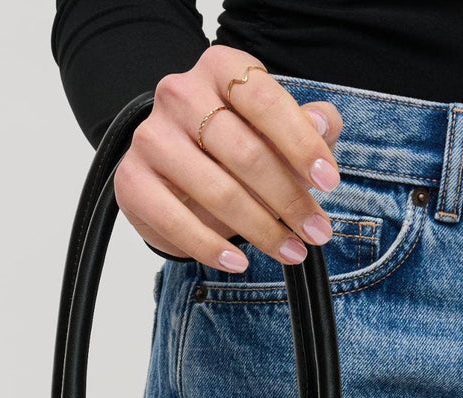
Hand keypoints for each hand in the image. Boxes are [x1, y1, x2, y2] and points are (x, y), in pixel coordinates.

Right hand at [114, 44, 344, 270]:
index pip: (266, 102)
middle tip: (317, 232)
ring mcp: (151, 138)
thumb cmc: (232, 147)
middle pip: (246, 153)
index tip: (330, 183)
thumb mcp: (273, 131)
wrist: (170, 170)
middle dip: (290, 200)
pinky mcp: (132, 180)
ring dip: (261, 230)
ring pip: (217, 191)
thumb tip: (324, 123)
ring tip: (291, 252)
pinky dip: (210, 247)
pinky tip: (238, 262)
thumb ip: (304, 125)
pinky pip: (175, 221)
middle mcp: (180, 94)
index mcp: (221, 69)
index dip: (302, 145)